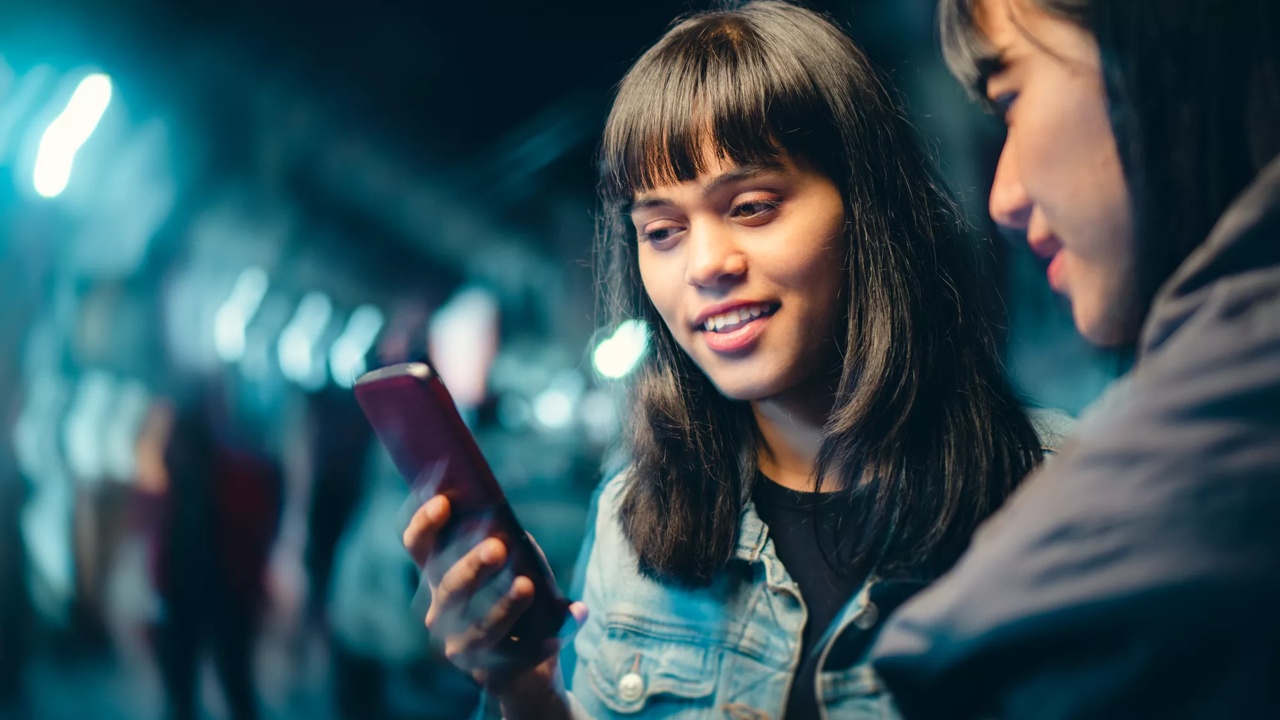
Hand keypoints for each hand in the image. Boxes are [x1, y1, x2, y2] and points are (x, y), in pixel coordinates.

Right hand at [402, 495, 588, 710]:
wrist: (527, 665)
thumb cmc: (516, 593)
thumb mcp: (515, 561)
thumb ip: (512, 543)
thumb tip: (515, 535)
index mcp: (439, 574)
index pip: (418, 546)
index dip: (425, 523)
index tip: (443, 501)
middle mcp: (441, 610)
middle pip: (448, 586)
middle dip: (472, 566)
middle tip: (498, 548)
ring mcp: (460, 645)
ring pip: (478, 628)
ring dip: (503, 606)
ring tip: (526, 586)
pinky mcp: (488, 674)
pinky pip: (516, 658)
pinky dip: (542, 642)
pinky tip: (568, 618)